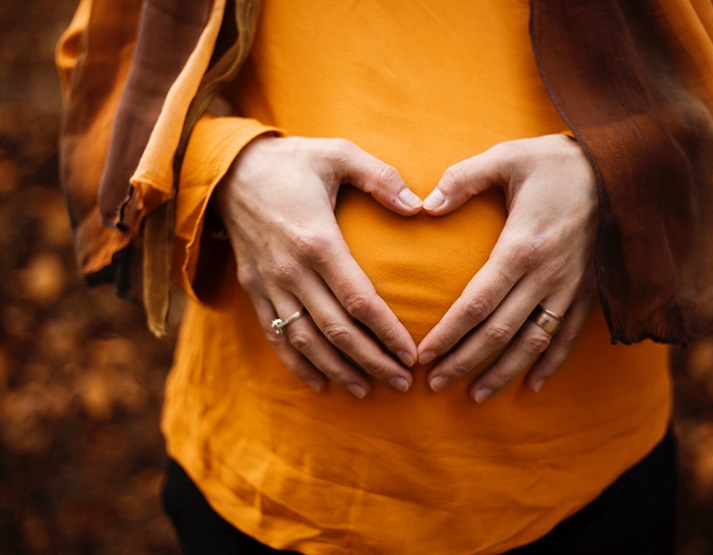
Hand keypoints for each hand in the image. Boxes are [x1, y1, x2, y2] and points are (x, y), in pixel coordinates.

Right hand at [214, 136, 421, 397]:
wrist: (228, 170)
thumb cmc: (292, 162)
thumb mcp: (338, 153)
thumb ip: (381, 177)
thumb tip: (419, 207)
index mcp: (317, 241)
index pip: (359, 301)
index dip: (387, 332)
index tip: (412, 354)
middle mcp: (292, 271)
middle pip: (336, 331)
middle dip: (372, 362)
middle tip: (403, 383)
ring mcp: (270, 284)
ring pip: (306, 342)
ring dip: (338, 370)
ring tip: (368, 390)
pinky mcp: (254, 290)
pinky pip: (275, 336)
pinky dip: (297, 364)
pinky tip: (320, 384)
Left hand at [417, 134, 596, 402]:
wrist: (623, 167)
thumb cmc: (557, 162)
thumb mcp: (507, 157)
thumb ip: (463, 179)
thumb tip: (426, 204)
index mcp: (521, 247)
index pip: (477, 303)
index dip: (448, 334)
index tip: (424, 356)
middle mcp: (547, 276)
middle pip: (499, 332)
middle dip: (465, 361)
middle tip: (435, 384)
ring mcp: (571, 288)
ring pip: (533, 342)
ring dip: (503, 372)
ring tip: (476, 396)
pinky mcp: (589, 291)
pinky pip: (568, 336)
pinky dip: (550, 363)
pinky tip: (532, 385)